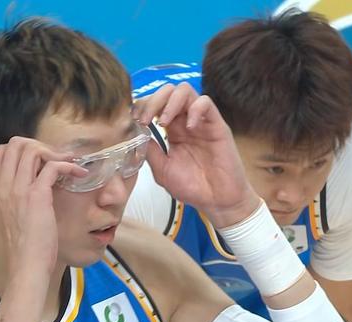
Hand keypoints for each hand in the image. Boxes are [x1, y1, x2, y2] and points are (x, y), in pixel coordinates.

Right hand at [0, 137, 86, 275]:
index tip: (42, 162)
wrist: (27, 264)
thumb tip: (36, 183)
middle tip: (56, 160)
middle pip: (15, 143)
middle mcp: (5, 185)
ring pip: (32, 149)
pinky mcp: (37, 196)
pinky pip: (53, 166)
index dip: (23, 150)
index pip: (1, 150)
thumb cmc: (26, 244)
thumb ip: (19, 197)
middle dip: (39, 146)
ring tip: (68, 165)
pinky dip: (69, 165)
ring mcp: (19, 189)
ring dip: (54, 152)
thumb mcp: (15, 214)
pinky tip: (78, 174)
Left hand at [133, 83, 259, 227]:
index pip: (155, 105)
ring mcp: (201, 122)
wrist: (217, 201)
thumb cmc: (193, 188)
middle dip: (152, 100)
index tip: (135, 120)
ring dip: (170, 102)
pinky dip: (194, 109)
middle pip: (168, 92)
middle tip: (146, 119)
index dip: (142, 107)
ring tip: (164, 122)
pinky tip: (188, 127)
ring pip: (185, 91)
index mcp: (171, 131)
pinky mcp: (217, 125)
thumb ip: (150, 151)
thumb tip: (135, 132)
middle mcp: (185, 122)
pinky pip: (206, 103)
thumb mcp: (162, 170)